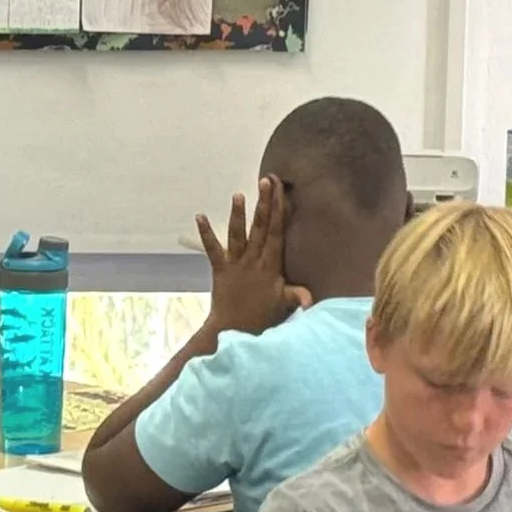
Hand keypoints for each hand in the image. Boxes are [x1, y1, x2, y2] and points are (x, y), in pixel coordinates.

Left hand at [197, 175, 311, 338]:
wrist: (234, 330)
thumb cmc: (263, 317)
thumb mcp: (285, 305)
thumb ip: (298, 296)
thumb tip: (312, 300)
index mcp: (271, 265)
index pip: (277, 233)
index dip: (279, 211)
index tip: (281, 191)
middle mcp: (253, 260)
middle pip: (260, 227)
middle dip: (264, 203)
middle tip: (266, 181)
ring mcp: (236, 263)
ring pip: (238, 235)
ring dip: (238, 214)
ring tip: (238, 194)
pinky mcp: (220, 269)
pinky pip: (212, 249)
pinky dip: (205, 232)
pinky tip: (199, 216)